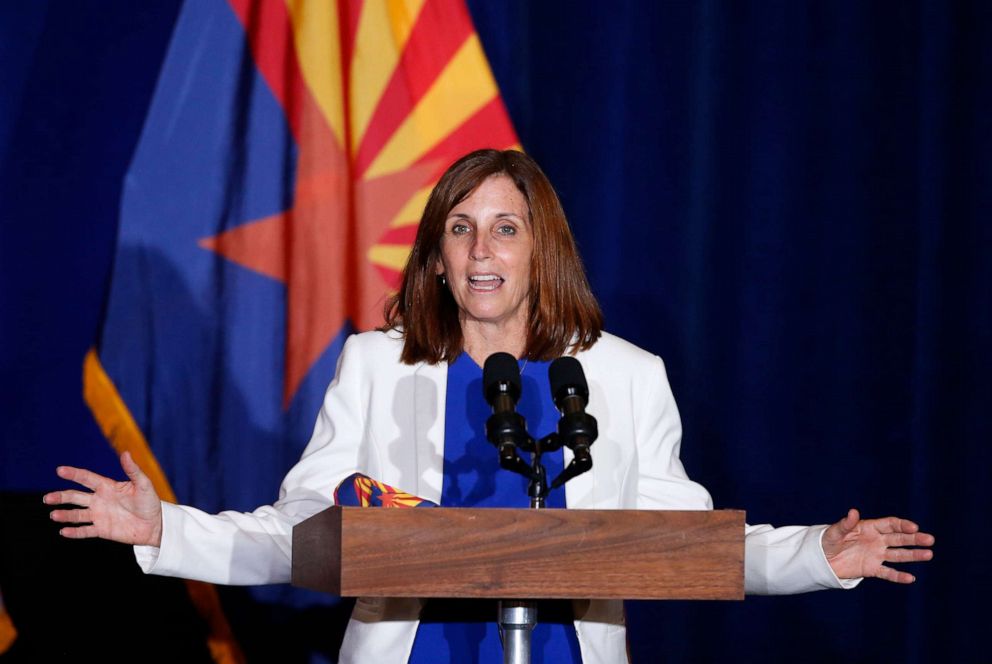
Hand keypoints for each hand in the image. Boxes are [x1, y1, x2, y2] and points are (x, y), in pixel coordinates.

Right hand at [43, 451, 162, 546]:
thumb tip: (125, 453)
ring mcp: (99, 515)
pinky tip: (63, 531)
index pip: (87, 478)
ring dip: (65, 515)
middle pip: (76, 497)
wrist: (155, 524)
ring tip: (53, 515)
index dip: (74, 474)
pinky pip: (85, 531)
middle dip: (61, 496)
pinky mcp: (102, 530)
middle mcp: (100, 500)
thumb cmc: (150, 502)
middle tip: (47, 498)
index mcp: (108, 487)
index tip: (60, 470)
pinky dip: (74, 532)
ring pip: (77, 515)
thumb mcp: (144, 484)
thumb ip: (133, 470)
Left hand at [822, 508, 933, 582]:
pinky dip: (898, 576)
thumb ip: (845, 524)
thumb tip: (853, 511)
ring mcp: (876, 555)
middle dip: (914, 539)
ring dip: (913, 555)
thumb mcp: (835, 532)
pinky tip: (910, 578)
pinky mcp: (872, 569)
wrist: (822, 559)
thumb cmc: (828, 541)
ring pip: (898, 555)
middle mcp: (876, 541)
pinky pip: (887, 573)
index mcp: (869, 528)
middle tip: (930, 539)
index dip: (902, 525)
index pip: (890, 525)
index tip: (914, 527)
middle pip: (899, 538)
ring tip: (929, 554)